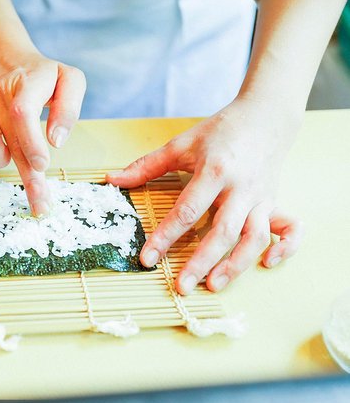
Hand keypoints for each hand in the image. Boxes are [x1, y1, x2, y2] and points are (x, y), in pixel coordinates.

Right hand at [0, 49, 85, 215]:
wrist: (4, 58)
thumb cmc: (42, 77)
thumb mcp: (69, 79)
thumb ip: (69, 107)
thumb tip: (56, 140)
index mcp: (27, 82)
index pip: (23, 112)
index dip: (31, 142)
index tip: (42, 165)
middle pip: (6, 136)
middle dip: (26, 175)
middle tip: (40, 202)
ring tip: (9, 156)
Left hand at [107, 99, 303, 294]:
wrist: (265, 115)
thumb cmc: (219, 131)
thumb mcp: (181, 144)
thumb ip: (146, 166)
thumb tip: (111, 180)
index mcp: (214, 171)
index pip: (187, 210)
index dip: (165, 237)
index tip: (147, 259)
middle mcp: (241, 188)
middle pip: (223, 231)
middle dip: (201, 262)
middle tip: (181, 287)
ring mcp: (261, 198)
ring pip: (254, 238)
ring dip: (236, 265)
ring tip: (213, 286)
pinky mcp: (275, 202)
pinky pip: (289, 230)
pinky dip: (285, 248)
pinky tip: (267, 264)